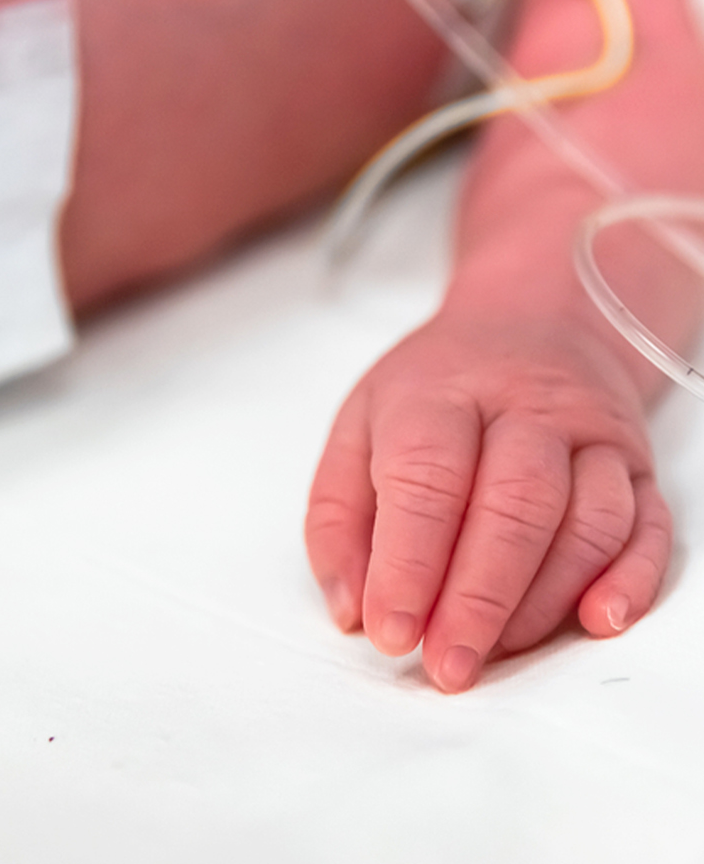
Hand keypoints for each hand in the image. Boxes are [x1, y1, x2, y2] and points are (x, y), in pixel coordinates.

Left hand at [305, 309, 670, 692]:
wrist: (533, 326)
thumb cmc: (436, 392)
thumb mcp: (359, 428)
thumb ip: (340, 518)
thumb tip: (350, 609)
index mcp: (438, 393)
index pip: (427, 478)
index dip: (407, 563)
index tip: (391, 631)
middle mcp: (525, 408)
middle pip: (514, 505)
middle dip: (477, 598)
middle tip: (447, 663)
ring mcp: (591, 435)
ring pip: (586, 521)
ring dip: (543, 600)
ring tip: (495, 651)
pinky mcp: (638, 465)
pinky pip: (648, 526)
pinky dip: (629, 579)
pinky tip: (596, 620)